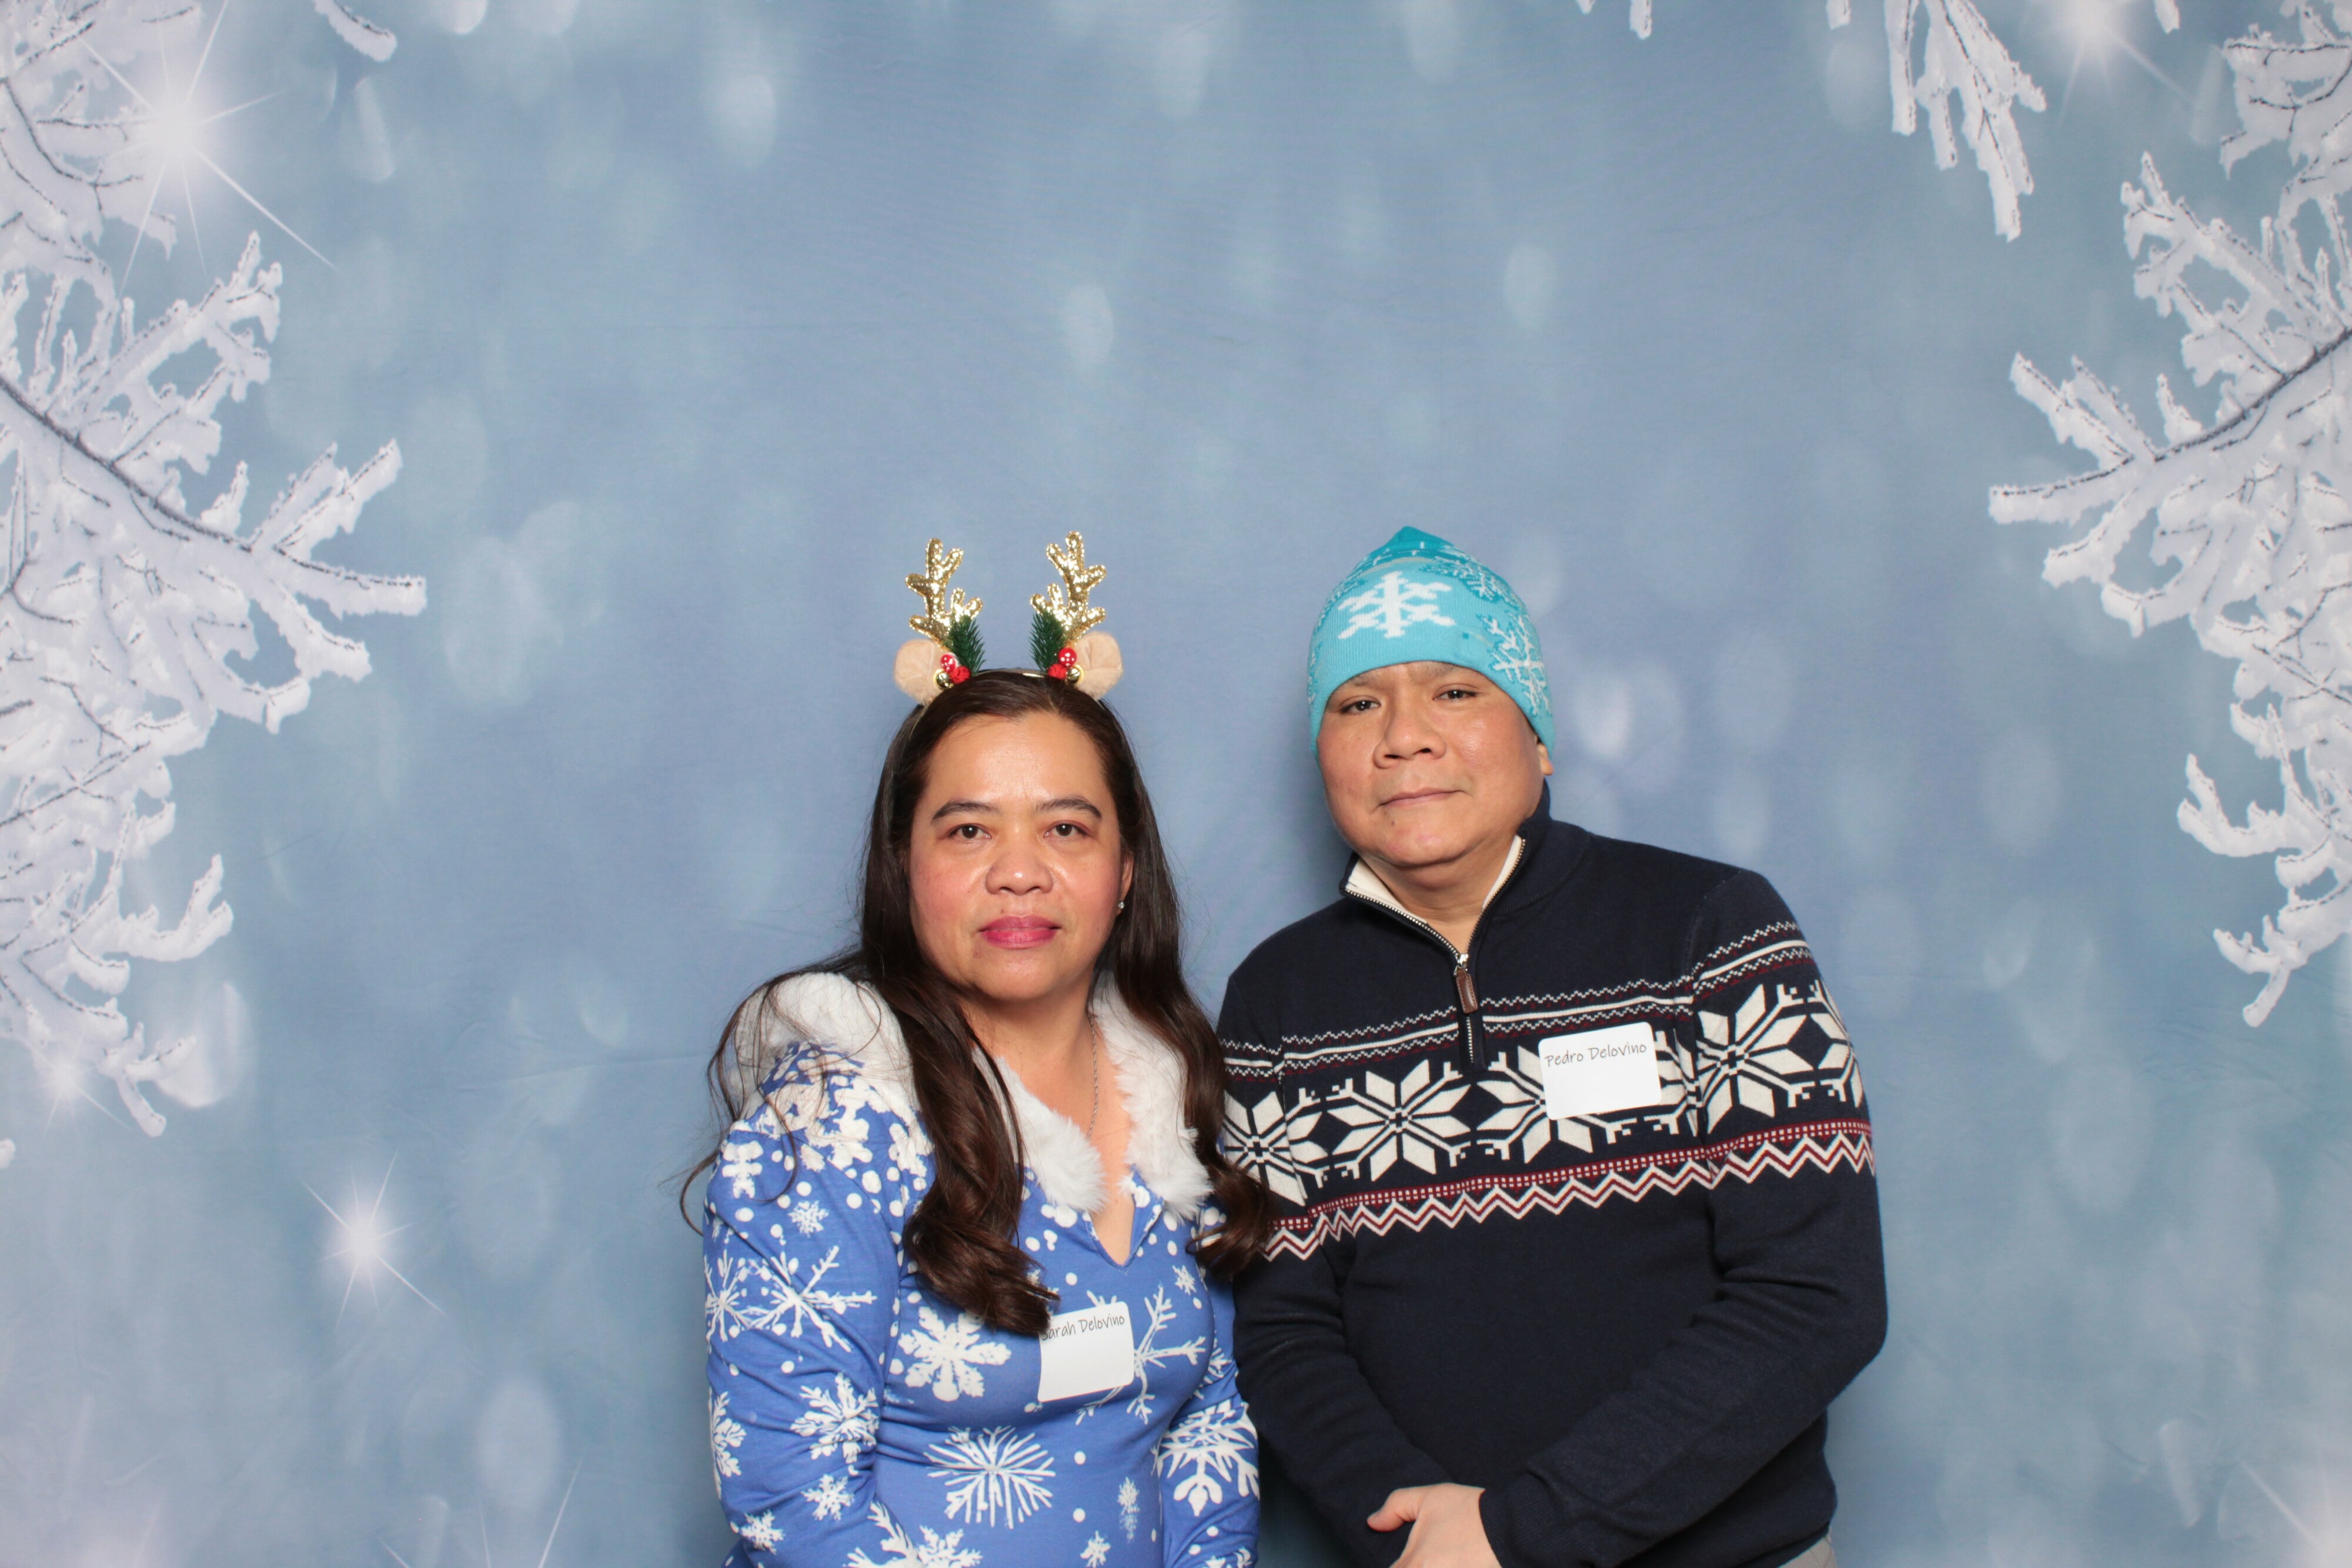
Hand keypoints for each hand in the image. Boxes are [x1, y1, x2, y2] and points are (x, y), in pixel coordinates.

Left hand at [1367, 1483, 1500, 1567]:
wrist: (1512, 1528)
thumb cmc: (1470, 1512)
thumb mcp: (1429, 1498)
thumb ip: (1395, 1508)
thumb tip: (1372, 1522)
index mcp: (1414, 1564)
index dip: (1399, 1566)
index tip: (1406, 1560)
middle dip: (1414, 1566)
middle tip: (1428, 1555)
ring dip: (1435, 1566)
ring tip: (1442, 1559)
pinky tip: (1457, 1563)